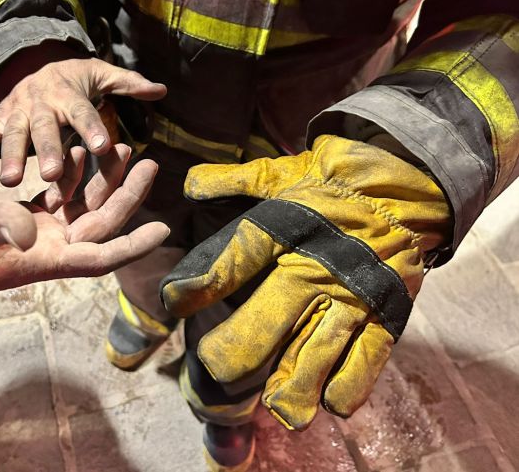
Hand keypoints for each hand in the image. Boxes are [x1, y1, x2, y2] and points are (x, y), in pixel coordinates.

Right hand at [0, 44, 165, 185]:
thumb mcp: (101, 73)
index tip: (105, 147)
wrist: (33, 61)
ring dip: (10, 157)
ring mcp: (15, 111)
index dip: (93, 128)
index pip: (84, 113)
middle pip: (45, 128)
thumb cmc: (74, 78)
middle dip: (48, 151)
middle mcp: (41, 103)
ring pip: (12, 134)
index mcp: (69, 95)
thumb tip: (161, 88)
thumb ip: (129, 84)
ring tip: (10, 182)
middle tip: (53, 175)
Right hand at [0, 144, 168, 297]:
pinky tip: (79, 153)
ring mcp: (37, 235)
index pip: (99, 258)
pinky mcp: (24, 221)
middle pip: (99, 223)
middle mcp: (47, 250)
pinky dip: (72, 177)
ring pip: (83, 207)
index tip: (163, 228)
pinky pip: (60, 198)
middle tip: (150, 164)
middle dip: (126, 195)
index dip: (132, 244)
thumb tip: (29, 227)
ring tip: (121, 148)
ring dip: (103, 180)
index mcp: (40, 261)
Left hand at [160, 135, 450, 429]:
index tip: (173, 303)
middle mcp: (316, 266)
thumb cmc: (334, 181)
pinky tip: (330, 403)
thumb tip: (190, 183)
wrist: (408, 183)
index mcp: (287, 226)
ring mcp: (353, 294)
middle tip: (214, 368)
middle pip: (268, 320)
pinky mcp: (387, 313)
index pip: (236, 257)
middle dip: (235, 352)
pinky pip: (368, 359)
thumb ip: (235, 181)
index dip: (200, 284)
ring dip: (291, 386)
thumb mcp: (282, 173)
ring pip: (316, 352)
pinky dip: (348, 386)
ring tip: (273, 407)